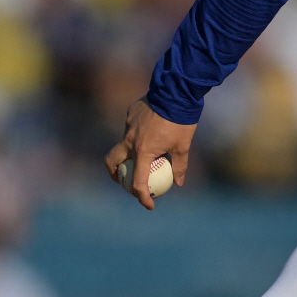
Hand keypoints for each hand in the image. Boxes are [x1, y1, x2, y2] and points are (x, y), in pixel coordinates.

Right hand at [105, 97, 196, 211]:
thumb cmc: (182, 121)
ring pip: (123, 143)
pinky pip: (130, 128)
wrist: (176, 92)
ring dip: (129, 152)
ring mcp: (128, 126)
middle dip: (115, 175)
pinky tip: (150, 130)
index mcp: (143, 151)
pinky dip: (137, 134)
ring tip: (142, 154)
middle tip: (125, 181)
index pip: (138, 182)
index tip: (149, 204)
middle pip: (112, 162)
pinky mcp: (130, 114)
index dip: (142, 197)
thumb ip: (179, 165)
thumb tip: (178, 182)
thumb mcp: (183, 146)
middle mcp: (130, 140)